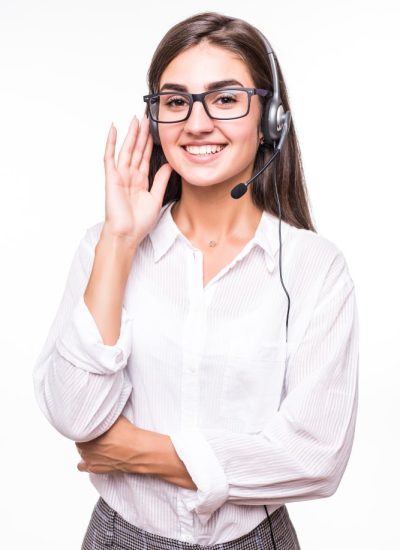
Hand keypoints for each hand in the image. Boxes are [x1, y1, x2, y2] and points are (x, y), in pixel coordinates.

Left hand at [75, 416, 197, 489]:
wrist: (137, 450)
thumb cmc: (127, 432)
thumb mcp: (115, 417)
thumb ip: (105, 413)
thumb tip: (102, 405)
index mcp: (87, 433)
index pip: (79, 427)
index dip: (86, 425)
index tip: (92, 423)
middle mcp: (84, 446)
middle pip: (80, 439)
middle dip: (86, 436)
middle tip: (96, 433)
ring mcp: (88, 458)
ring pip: (81, 451)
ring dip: (86, 447)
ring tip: (97, 443)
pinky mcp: (94, 468)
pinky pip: (82, 466)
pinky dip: (85, 462)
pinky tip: (92, 456)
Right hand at [103, 113, 172, 243]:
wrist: (127, 234)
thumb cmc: (139, 223)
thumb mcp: (156, 198)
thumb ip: (162, 180)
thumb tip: (170, 165)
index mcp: (140, 181)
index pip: (146, 157)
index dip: (149, 143)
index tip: (154, 129)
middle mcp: (130, 176)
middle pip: (136, 150)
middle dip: (141, 133)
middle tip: (145, 116)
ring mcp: (120, 176)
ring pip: (126, 149)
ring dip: (130, 134)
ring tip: (135, 118)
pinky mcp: (111, 178)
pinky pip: (110, 157)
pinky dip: (111, 142)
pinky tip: (113, 129)